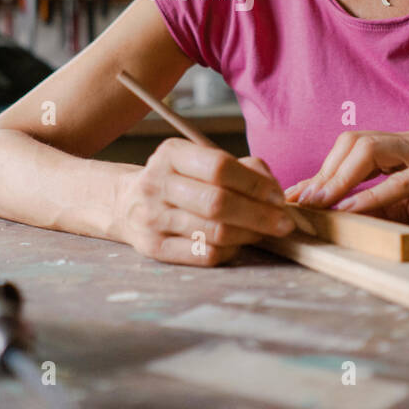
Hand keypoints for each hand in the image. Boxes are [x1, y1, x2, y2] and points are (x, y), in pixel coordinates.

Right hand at [112, 138, 295, 265]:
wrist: (125, 204)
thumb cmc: (178, 181)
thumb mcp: (200, 161)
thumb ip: (241, 168)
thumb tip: (273, 192)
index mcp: (171, 154)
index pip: (219, 167)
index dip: (255, 184)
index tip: (278, 197)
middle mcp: (157, 183)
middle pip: (217, 202)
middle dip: (259, 215)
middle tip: (283, 223)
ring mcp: (152, 217)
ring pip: (214, 231)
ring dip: (249, 234)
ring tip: (263, 232)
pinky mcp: (153, 247)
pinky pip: (204, 254)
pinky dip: (230, 251)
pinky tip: (237, 244)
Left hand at [285, 130, 408, 231]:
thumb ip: (377, 207)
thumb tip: (330, 217)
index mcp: (400, 148)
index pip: (348, 149)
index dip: (318, 172)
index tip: (291, 198)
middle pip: (352, 142)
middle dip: (322, 173)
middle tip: (300, 203)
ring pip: (370, 150)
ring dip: (339, 179)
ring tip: (319, 204)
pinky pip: (404, 179)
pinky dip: (374, 195)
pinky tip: (353, 210)